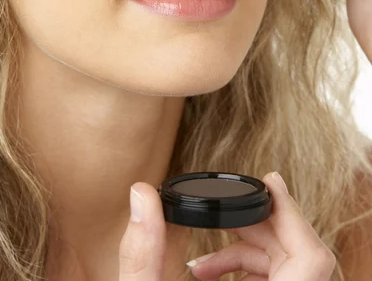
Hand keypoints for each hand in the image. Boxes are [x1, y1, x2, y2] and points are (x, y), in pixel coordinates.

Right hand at [118, 172, 335, 279]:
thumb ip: (142, 252)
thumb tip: (141, 194)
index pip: (311, 261)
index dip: (295, 214)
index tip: (270, 182)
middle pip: (300, 259)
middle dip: (261, 228)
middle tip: (224, 216)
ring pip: (289, 273)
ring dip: (249, 254)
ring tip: (202, 263)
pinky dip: (248, 274)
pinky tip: (209, 277)